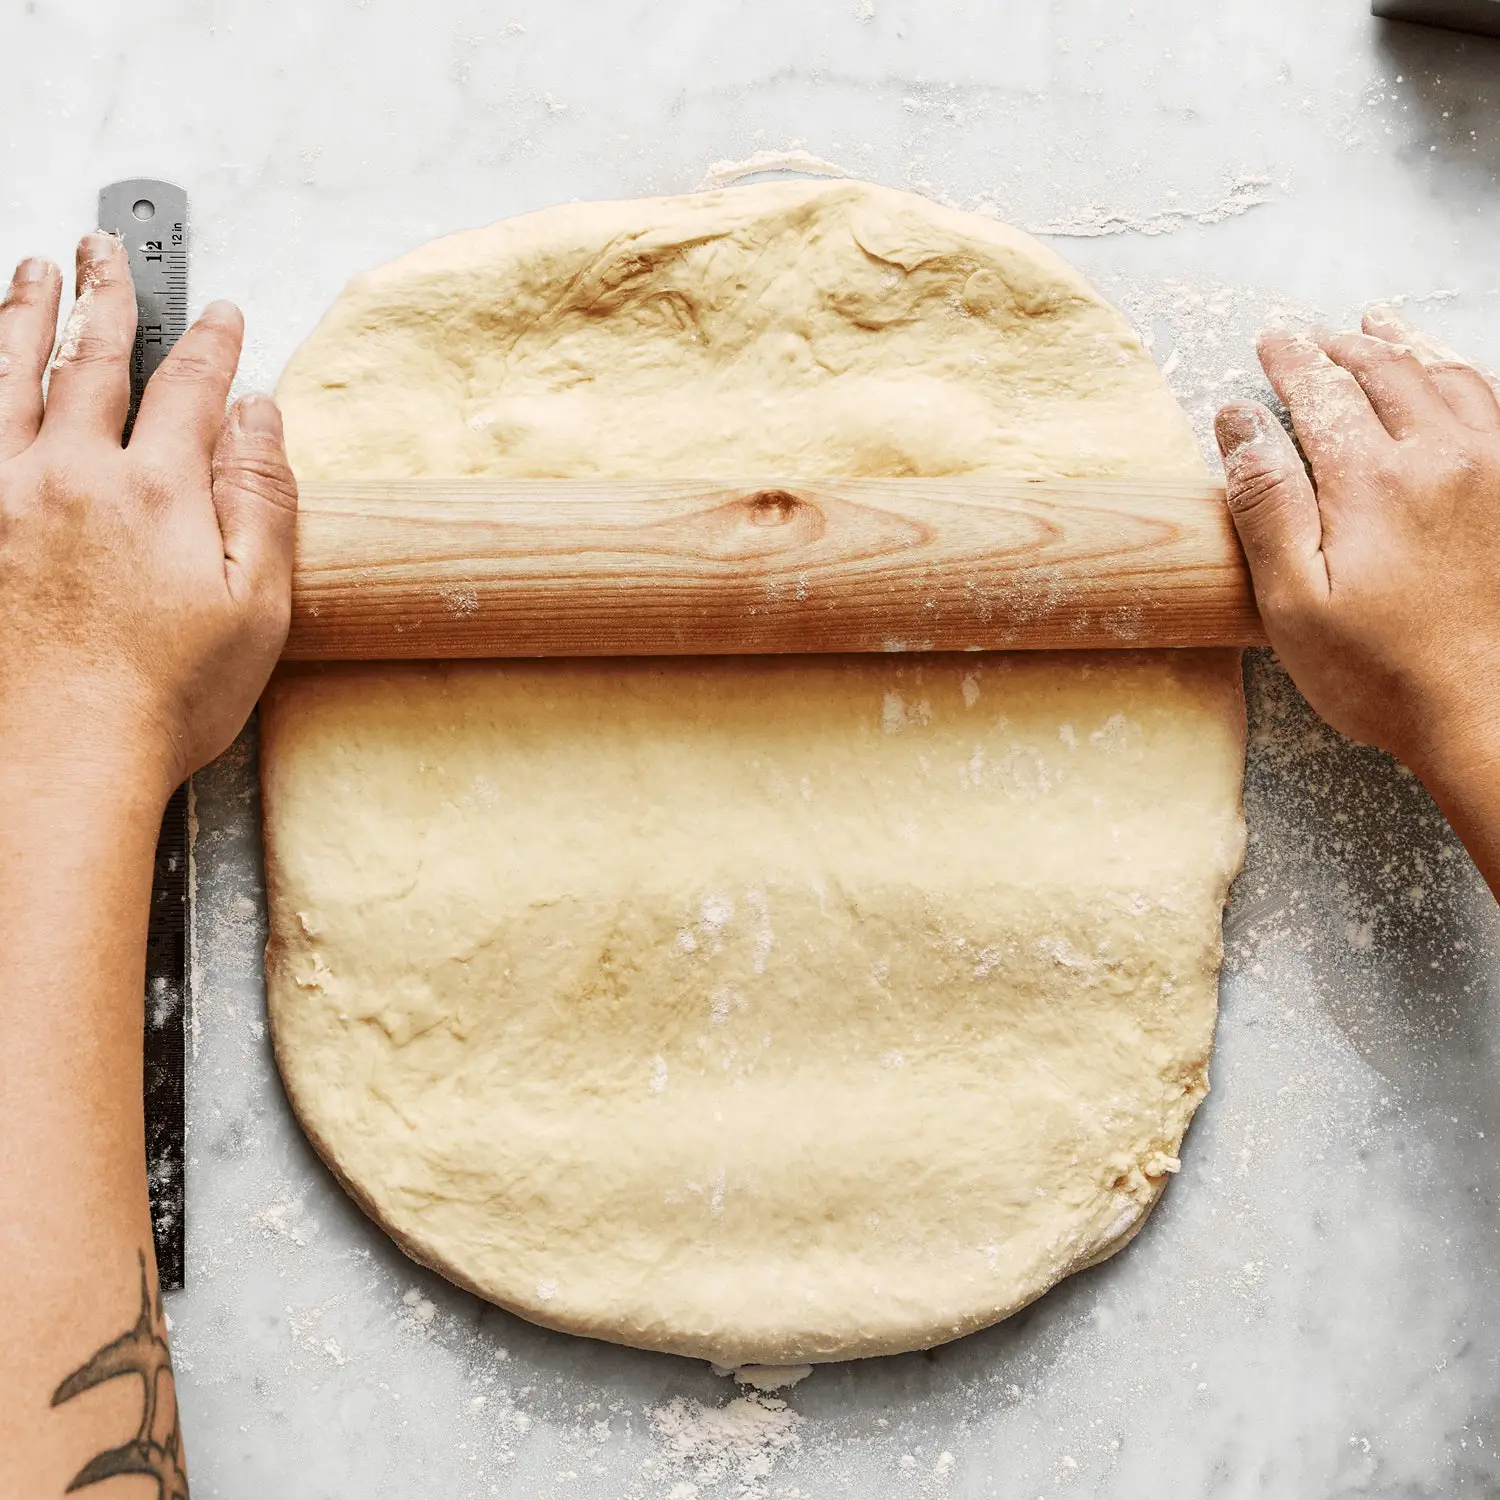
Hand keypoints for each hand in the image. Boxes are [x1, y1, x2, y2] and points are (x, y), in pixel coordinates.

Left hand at [0, 232, 297, 800]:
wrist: (56, 759)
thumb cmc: (165, 698)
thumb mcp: (258, 605)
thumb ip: (262, 499)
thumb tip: (260, 415)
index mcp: (157, 492)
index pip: (191, 390)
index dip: (213, 345)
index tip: (223, 315)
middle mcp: (71, 474)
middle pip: (90, 360)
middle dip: (106, 295)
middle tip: (103, 247)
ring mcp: (3, 496)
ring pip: (7, 377)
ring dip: (23, 315)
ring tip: (32, 272)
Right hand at [1215, 308, 1499, 785]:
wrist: (1486, 714)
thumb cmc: (1379, 671)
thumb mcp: (1293, 599)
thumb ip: (1266, 503)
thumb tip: (1237, 421)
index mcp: (1375, 481)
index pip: (1322, 395)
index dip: (1290, 363)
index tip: (1268, 343)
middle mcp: (1443, 457)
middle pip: (1386, 374)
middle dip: (1341, 347)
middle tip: (1310, 336)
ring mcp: (1494, 470)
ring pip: (1448, 377)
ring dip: (1404, 346)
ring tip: (1378, 327)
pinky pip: (1494, 406)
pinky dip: (1463, 374)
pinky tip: (1449, 376)